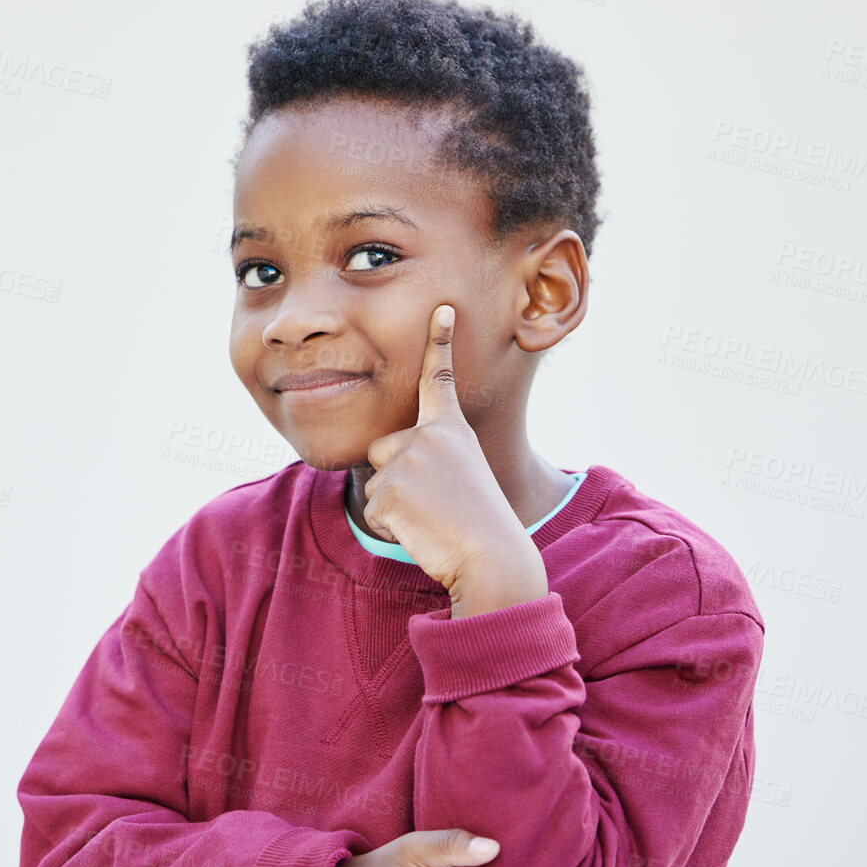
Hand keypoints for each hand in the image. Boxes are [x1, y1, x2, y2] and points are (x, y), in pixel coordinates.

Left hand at [361, 305, 540, 612]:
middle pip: (382, 448)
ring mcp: (407, 461)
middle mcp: (428, 437)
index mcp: (452, 430)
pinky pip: (374, 511)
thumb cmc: (479, 525)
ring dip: (397, 507)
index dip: (439, 342)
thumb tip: (387, 469)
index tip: (441, 308)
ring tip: (433, 519)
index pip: (439, 380)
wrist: (491, 558)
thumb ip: (430, 460)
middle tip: (436, 503)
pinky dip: (394, 528)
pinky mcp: (389, 490)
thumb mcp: (463, 478)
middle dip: (395, 477)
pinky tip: (423, 531)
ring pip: (377, 483)